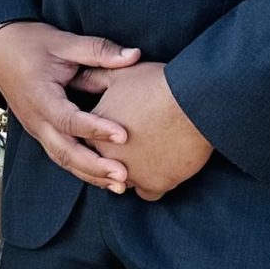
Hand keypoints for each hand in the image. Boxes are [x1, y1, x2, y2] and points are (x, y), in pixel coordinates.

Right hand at [0, 22, 140, 193]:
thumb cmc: (29, 44)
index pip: (68, 119)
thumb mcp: (63, 41)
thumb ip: (98, 50)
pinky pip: (61, 156)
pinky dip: (82, 170)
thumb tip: (135, 55)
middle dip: (94, 167)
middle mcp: (36, 119)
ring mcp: (37, 129)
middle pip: (64, 151)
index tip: (123, 135)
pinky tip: (105, 178)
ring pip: (62, 160)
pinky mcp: (42, 132)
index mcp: (40, 96)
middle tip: (123, 175)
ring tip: (120, 185)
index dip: (95, 129)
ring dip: (90, 175)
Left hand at [89, 60, 212, 201]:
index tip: (120, 126)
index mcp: (92, 131)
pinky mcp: (153, 184)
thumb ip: (93, 79)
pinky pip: (147, 193)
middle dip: (116, 155)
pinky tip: (163, 167)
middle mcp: (104, 157)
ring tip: (150, 152)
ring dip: (134, 171)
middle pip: (105, 163)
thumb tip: (76, 79)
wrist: (193, 101)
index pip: (88, 141)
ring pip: (124, 180)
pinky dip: (154, 183)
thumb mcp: (119, 75)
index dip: (103, 134)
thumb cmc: (156, 85)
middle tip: (137, 141)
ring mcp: (128, 173)